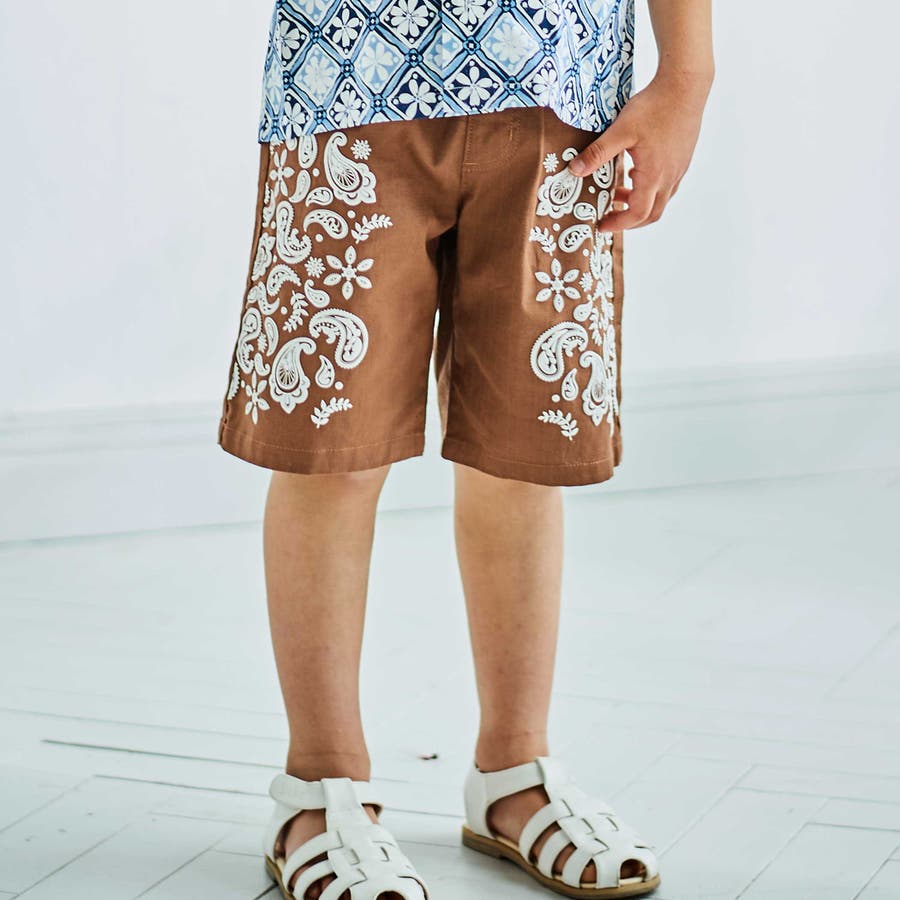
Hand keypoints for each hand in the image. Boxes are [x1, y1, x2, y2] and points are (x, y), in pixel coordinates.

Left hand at [567, 69, 712, 229]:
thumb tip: (574, 171)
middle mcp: (670, 177)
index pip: (637, 214)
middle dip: (630, 220)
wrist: (686, 85)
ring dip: (640, 204)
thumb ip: (597, 153)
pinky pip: (667, 185)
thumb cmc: (654, 107)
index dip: (618, 224)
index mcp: (654, 176)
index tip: (602, 225)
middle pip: (652, 214)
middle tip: (609, 216)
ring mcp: (679, 169)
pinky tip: (636, 173)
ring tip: (618, 194)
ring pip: (661, 200)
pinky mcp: (682, 158)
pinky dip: (650, 189)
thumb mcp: (620, 131)